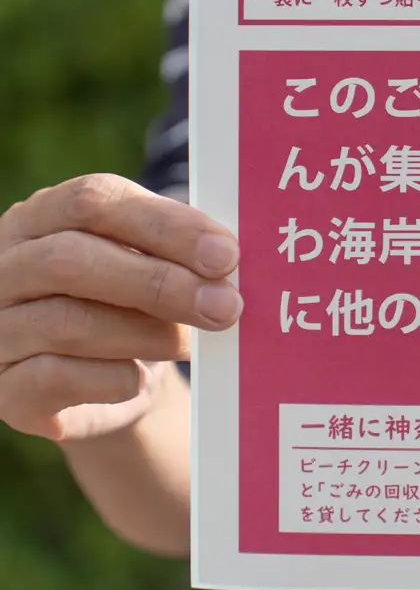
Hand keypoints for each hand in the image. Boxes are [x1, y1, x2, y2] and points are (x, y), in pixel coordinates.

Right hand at [0, 174, 241, 441]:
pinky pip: (53, 379)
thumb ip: (182, 253)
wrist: (113, 386)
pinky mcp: (3, 389)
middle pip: (71, 260)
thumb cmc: (140, 307)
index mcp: (43, 216)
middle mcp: (5, 267)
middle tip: (225, 306)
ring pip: (65, 322)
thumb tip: (228, 258)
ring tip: (190, 343)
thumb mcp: (158, 266)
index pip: (92, 201)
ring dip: (145, 334)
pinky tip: (142, 378)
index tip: (226, 254)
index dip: (164, 225)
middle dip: (159, 283)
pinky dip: (111, 378)